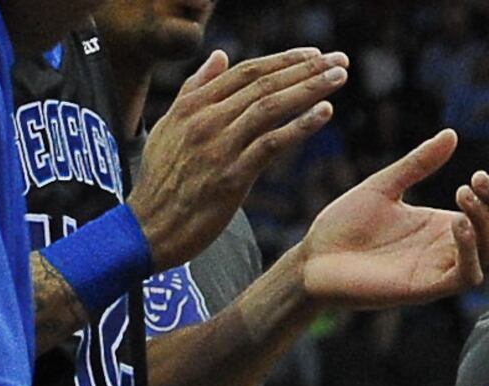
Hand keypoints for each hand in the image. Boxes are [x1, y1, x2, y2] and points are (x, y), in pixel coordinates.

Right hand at [133, 48, 346, 268]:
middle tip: (339, 60)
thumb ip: (196, 89)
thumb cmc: (162, 181)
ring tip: (340, 77)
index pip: (245, 72)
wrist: (148, 228)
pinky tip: (325, 112)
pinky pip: (271, 144)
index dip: (282, 60)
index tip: (313, 54)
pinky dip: (300, 126)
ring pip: (269, 107)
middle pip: (262, 84)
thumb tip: (220, 56)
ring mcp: (218, 147)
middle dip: (304, 68)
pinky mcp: (231, 177)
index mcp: (192, 105)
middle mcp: (205, 119)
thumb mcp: (171, 126)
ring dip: (309, 88)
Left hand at [296, 132, 488, 312]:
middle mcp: (446, 249)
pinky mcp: (428, 288)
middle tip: (477, 180)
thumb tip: (451, 134)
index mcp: (440, 226)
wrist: (314, 258)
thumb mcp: (384, 186)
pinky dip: (470, 250)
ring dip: (486, 224)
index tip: (484, 174)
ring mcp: (439, 270)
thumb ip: (418, 164)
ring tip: (464, 194)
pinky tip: (457, 222)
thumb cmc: (344, 224)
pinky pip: (466, 275)